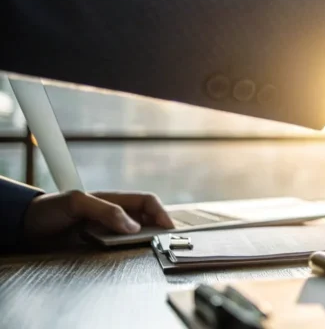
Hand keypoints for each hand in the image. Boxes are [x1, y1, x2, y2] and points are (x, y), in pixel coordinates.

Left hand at [21, 190, 173, 241]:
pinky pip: (119, 248)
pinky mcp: (98, 245)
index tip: (168, 229)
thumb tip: (133, 226)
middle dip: (158, 229)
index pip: (146, 202)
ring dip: (144, 242)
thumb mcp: (77, 202)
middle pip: (145, 219)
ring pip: (134, 235)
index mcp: (113, 199)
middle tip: (165, 242)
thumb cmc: (49, 209)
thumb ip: (105, 210)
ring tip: (151, 250)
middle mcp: (113, 214)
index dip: (161, 213)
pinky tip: (128, 256)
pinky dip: (128, 252)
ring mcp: (106, 230)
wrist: (25, 226)